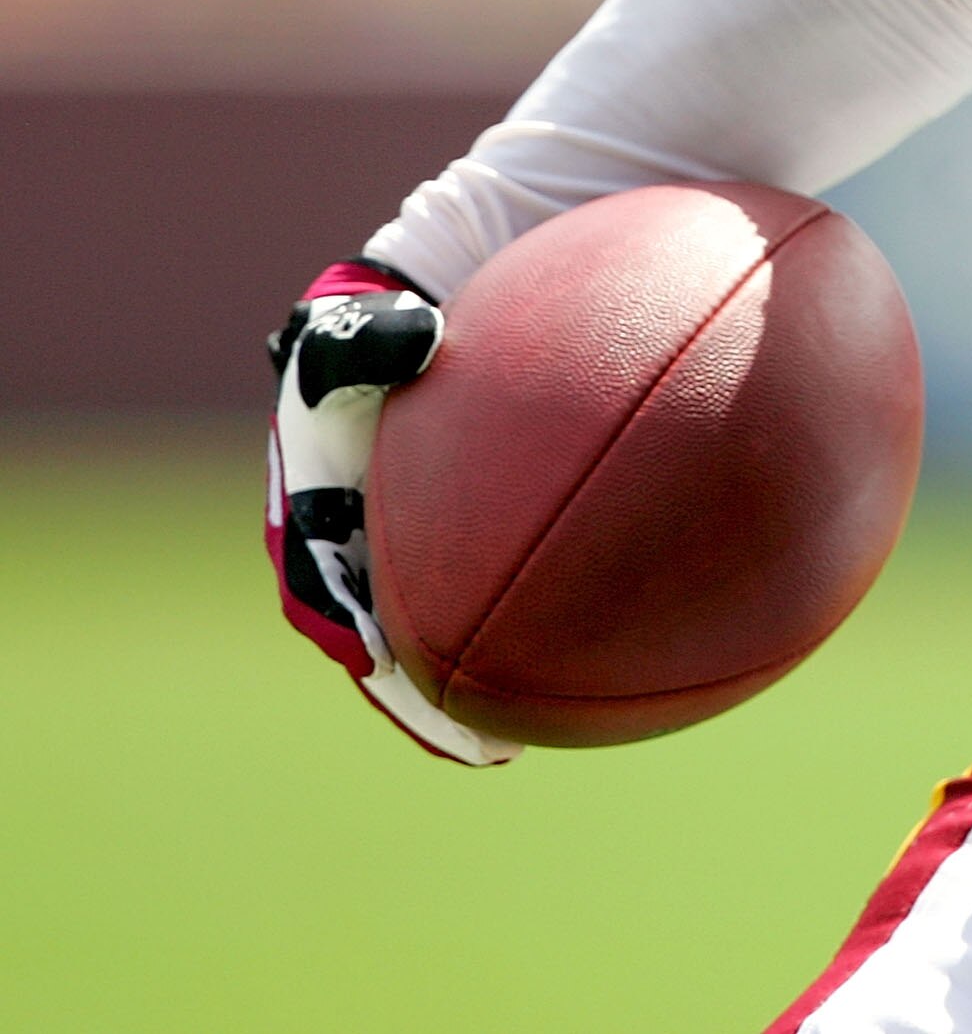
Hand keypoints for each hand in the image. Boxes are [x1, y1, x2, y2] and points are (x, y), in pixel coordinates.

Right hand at [267, 262, 518, 765]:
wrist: (422, 310)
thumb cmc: (388, 315)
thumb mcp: (366, 317)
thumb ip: (372, 334)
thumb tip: (414, 338)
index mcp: (311, 498)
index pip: (313, 575)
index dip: (340, 621)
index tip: (374, 661)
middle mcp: (348, 538)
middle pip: (370, 635)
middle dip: (408, 693)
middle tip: (461, 739)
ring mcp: (399, 548)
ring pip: (425, 636)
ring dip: (450, 693)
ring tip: (504, 744)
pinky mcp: (448, 548)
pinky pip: (482, 599)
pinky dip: (516, 638)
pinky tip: (578, 673)